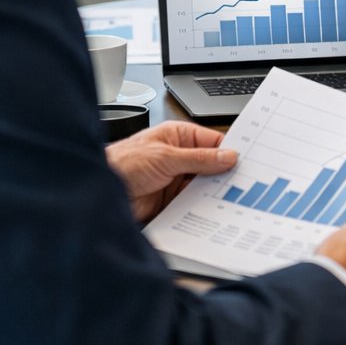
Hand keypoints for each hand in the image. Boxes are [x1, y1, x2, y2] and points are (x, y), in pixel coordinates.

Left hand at [106, 121, 236, 222]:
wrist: (98, 193)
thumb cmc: (122, 164)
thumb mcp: (166, 157)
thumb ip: (199, 158)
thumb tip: (227, 156)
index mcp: (178, 136)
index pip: (213, 141)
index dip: (230, 150)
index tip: (247, 160)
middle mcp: (178, 156)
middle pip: (211, 164)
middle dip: (224, 172)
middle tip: (243, 180)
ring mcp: (175, 178)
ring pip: (204, 184)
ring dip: (214, 191)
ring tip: (230, 195)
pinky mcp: (171, 199)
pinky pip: (194, 201)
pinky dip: (203, 205)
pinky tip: (212, 208)